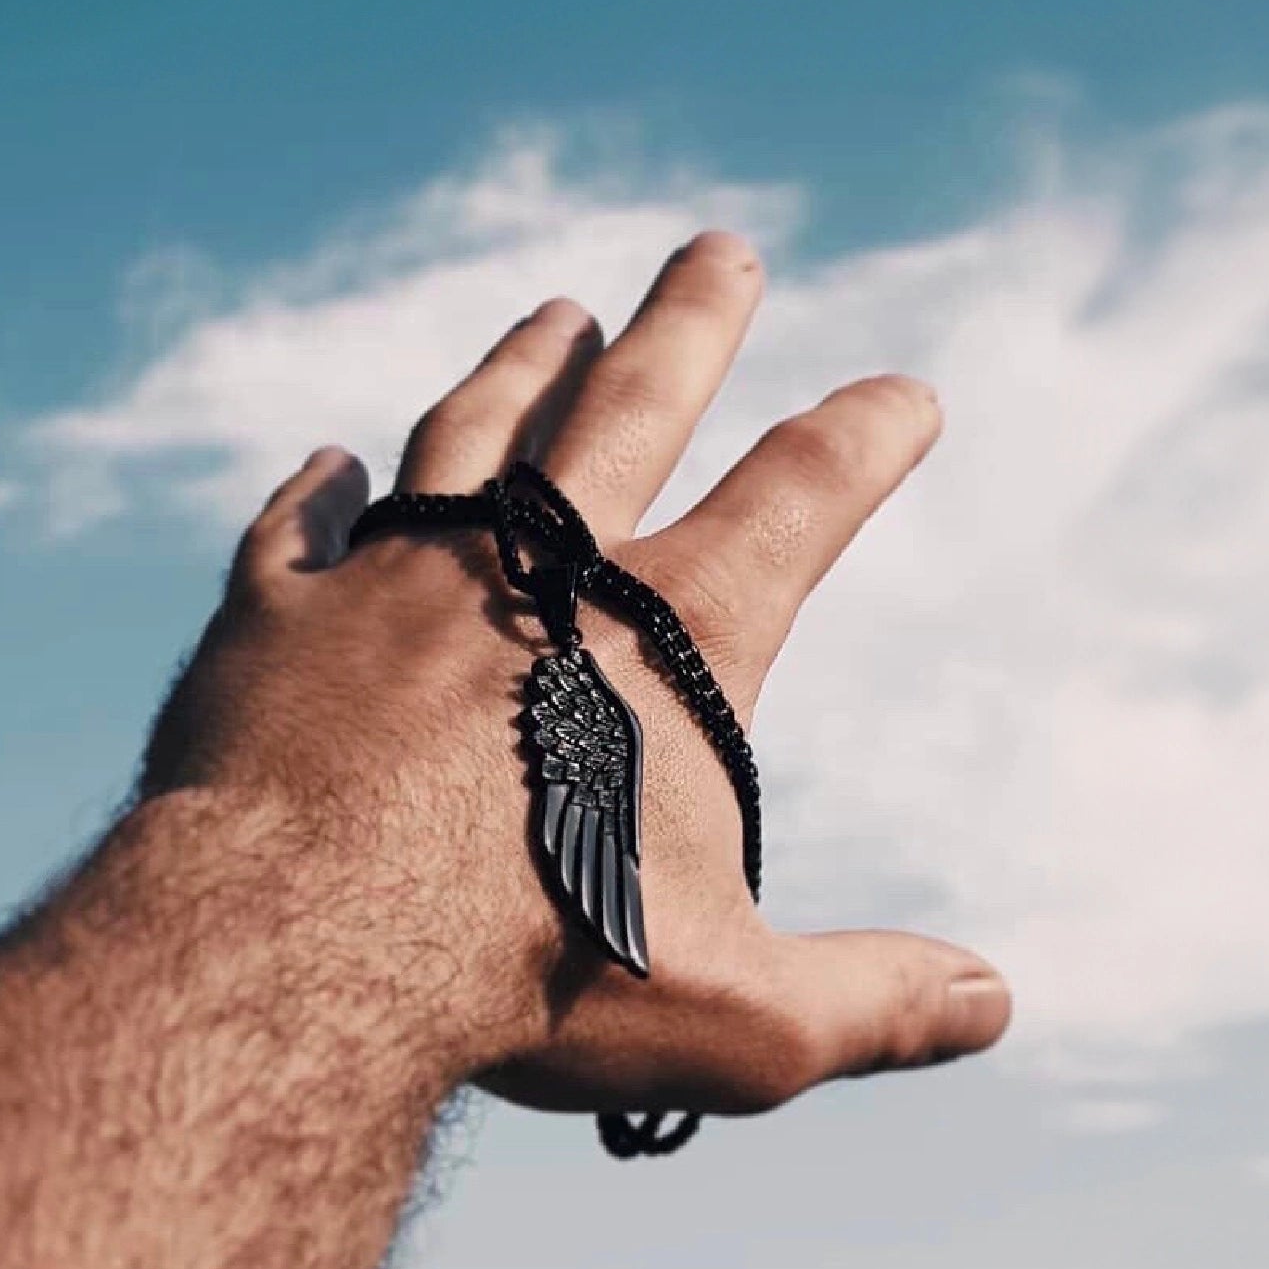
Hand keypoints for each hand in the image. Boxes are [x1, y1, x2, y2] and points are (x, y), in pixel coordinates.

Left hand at [140, 230, 1010, 1116]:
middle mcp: (535, 572)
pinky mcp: (273, 620)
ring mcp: (393, 579)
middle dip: (691, 322)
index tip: (907, 397)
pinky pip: (299, 531)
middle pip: (633, 403)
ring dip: (524, 368)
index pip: (802, 497)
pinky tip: (331, 465)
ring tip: (559, 316)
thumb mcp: (736, 1016)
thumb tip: (996, 999)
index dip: (867, 439)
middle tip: (720, 252)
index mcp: (668, 639)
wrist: (296, 950)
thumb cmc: (528, 980)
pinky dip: (320, 494)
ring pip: (473, 432)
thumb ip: (870, 999)